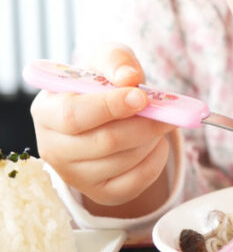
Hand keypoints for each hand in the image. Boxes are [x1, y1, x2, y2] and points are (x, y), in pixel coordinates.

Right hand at [31, 43, 173, 211]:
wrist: (107, 110)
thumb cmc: (101, 81)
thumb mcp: (106, 58)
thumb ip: (116, 61)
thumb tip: (129, 78)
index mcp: (46, 112)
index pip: (73, 116)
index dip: (110, 107)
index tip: (141, 97)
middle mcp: (53, 148)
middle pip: (103, 142)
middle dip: (143, 125)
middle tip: (166, 111)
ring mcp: (74, 176)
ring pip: (123, 162)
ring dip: (151, 139)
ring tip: (159, 121)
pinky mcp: (100, 192)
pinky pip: (135, 182)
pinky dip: (156, 160)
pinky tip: (157, 142)